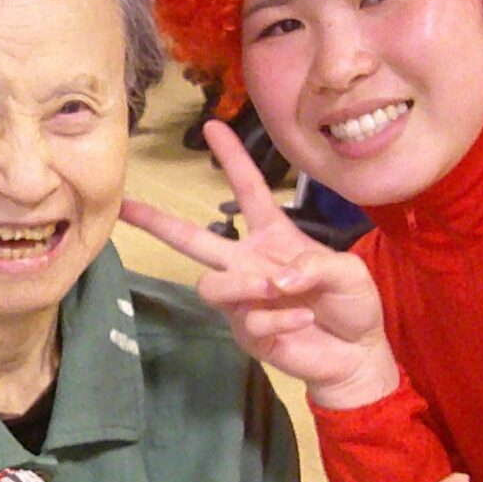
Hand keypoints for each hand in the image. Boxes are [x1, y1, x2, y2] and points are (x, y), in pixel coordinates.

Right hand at [120, 120, 397, 408]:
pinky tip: (302, 321)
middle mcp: (249, 263)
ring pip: (211, 285)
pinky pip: (246, 319)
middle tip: (126, 206)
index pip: (248, 191)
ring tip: (277, 289)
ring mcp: (243, 299)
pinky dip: (278, 318)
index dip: (233, 159)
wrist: (357, 354)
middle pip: (193, 239)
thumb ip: (315, 265)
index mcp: (274, 236)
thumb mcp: (347, 272)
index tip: (212, 127)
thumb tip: (273, 276)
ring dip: (243, 285)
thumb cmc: (353, 303)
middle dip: (157, 222)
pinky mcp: (246, 332)